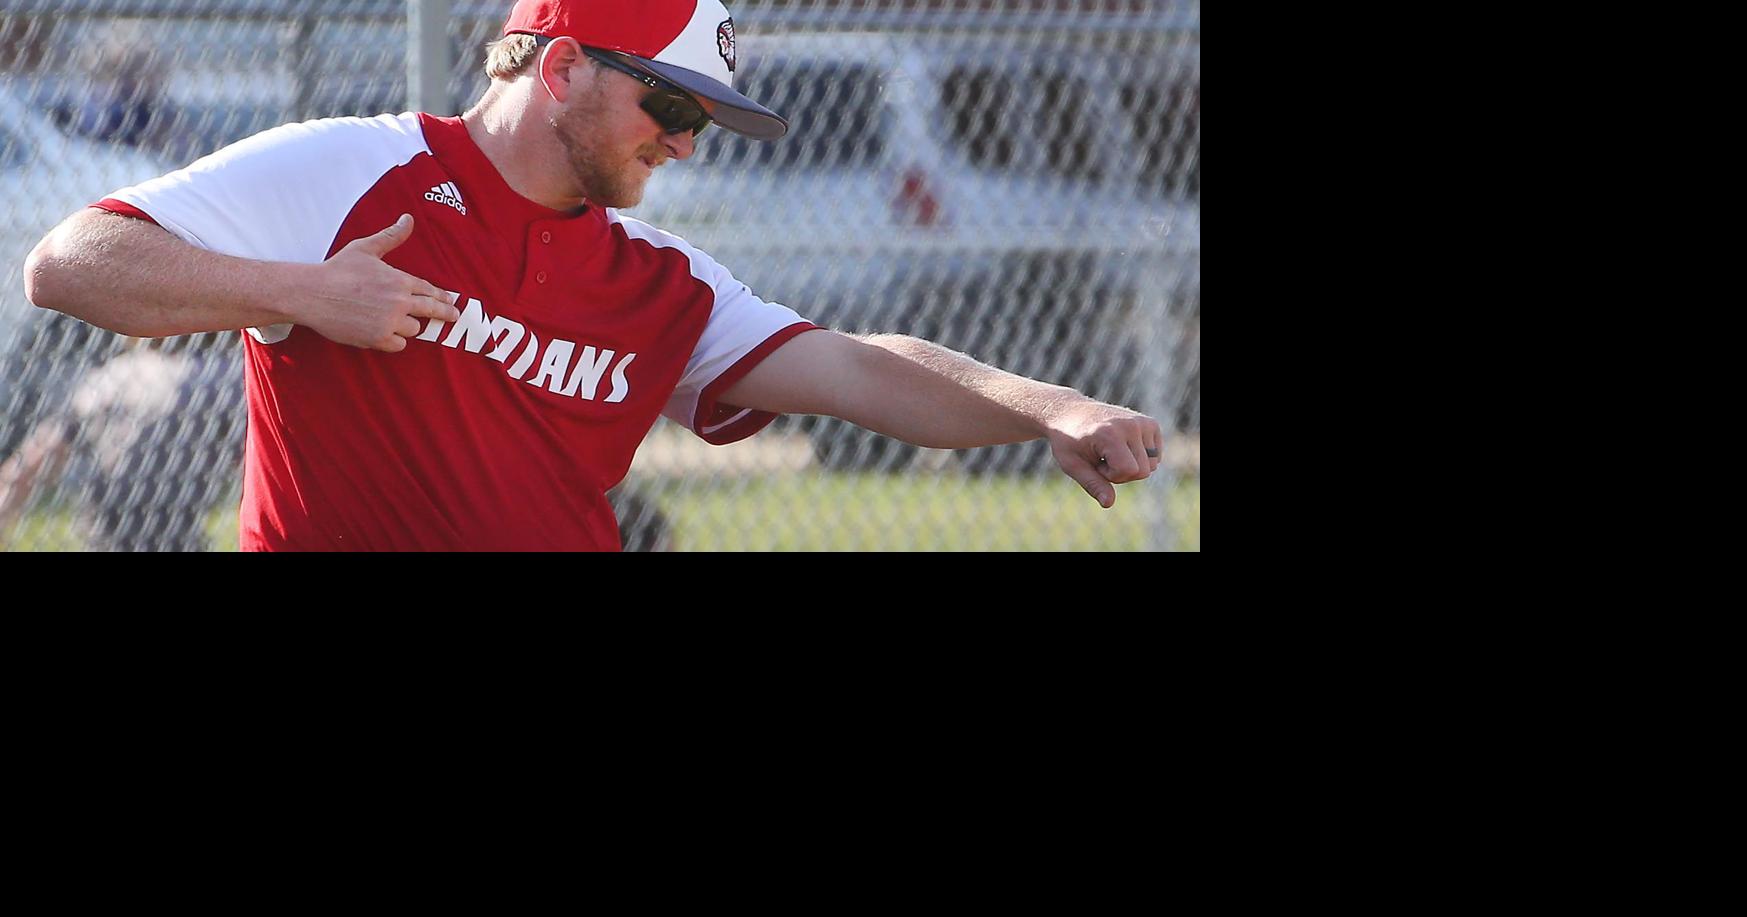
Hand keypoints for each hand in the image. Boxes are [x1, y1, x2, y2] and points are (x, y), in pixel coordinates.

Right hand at [293, 214, 460, 351]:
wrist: (312, 294)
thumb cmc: (338, 269)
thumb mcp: (366, 248)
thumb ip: (391, 236)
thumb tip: (408, 218)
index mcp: (400, 280)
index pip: (430, 290)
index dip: (441, 296)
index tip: (449, 301)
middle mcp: (399, 302)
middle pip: (432, 310)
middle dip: (445, 313)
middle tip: (453, 316)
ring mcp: (390, 322)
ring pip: (414, 329)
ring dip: (409, 325)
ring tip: (397, 320)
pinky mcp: (378, 339)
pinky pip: (399, 344)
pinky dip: (395, 340)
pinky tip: (388, 333)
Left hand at [1045, 399, 1163, 508]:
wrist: (1070, 412)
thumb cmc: (1069, 440)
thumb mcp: (1073, 465)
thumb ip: (1093, 484)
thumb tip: (1108, 503)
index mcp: (1110, 434)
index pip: (1130, 471)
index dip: (1111, 475)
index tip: (1095, 463)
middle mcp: (1130, 425)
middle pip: (1144, 471)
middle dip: (1122, 472)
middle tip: (1102, 458)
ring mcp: (1142, 422)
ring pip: (1152, 464)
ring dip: (1133, 465)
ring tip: (1112, 452)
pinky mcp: (1150, 423)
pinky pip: (1156, 455)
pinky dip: (1142, 457)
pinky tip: (1123, 447)